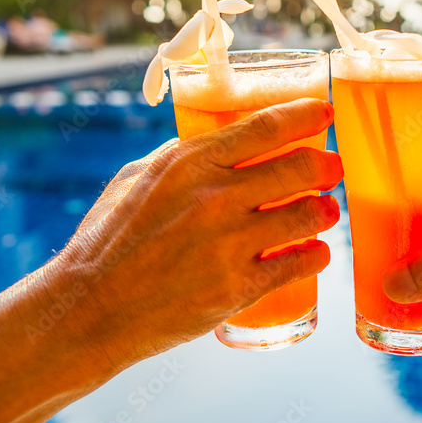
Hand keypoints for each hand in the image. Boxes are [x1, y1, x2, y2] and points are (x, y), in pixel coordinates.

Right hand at [44, 98, 342, 370]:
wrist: (88, 309)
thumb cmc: (107, 240)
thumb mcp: (135, 179)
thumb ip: (178, 157)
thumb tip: (214, 141)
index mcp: (190, 163)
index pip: (266, 126)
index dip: (305, 115)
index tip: (324, 113)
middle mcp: (215, 197)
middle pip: (298, 167)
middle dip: (326, 165)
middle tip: (333, 168)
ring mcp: (229, 243)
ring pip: (306, 214)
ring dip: (325, 210)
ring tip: (326, 211)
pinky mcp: (237, 287)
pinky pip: (298, 263)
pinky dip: (316, 255)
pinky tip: (318, 252)